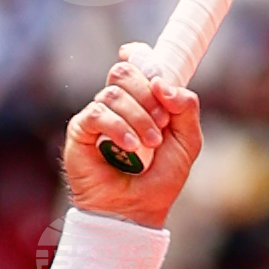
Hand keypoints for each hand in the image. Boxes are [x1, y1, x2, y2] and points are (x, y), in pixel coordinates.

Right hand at [60, 53, 202, 223]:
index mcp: (141, 102)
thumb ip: (186, 107)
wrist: (136, 213)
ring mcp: (98, 119)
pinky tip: (130, 148)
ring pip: (113, 93)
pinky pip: (97, 113)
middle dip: (148, 95)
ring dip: (138, 117)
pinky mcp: (80, 133)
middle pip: (125, 72)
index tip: (146, 62)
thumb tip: (161, 83)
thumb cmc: (159, 182)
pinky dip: (118, 127)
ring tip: (148, 145)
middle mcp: (117, 106)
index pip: (135, 64)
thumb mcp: (188, 142)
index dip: (139, 55)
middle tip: (161, 125)